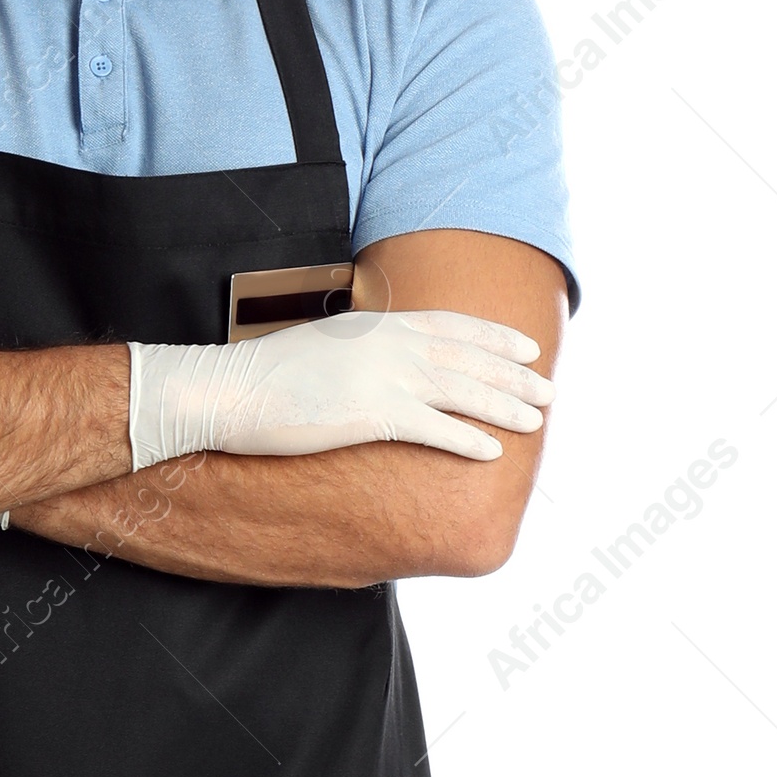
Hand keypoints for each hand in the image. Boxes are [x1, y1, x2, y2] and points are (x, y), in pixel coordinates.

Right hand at [128, 306, 553, 467]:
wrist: (228, 390)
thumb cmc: (263, 376)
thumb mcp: (320, 348)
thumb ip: (358, 352)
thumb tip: (373, 366)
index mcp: (377, 325)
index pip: (451, 326)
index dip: (495, 338)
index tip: (526, 348)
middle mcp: (388, 345)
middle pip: (467, 358)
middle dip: (514, 374)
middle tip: (548, 388)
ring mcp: (382, 378)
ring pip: (462, 391)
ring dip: (504, 405)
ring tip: (536, 418)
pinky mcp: (371, 414)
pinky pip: (434, 428)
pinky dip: (468, 439)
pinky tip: (494, 451)